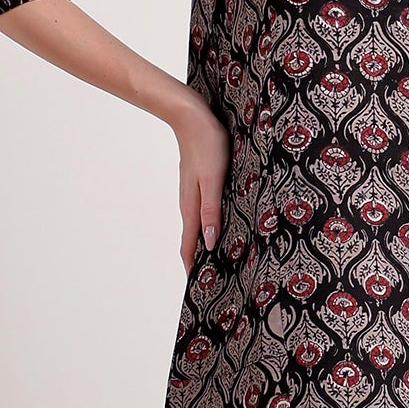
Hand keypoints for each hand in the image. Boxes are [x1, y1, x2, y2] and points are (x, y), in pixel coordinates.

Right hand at [173, 96, 230, 273]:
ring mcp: (193, 194)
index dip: (194, 268)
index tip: (199, 290)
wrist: (192, 116)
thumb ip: (211, 211)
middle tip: (211, 283)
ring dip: (204, 245)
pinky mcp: (198, 184)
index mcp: (192, 207)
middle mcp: (190, 204)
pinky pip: (202, 212)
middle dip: (199, 262)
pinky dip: (208, 226)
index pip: (190, 247)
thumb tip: (210, 243)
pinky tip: (218, 227)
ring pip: (198, 227)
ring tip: (216, 261)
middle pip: (192, 241)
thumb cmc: (207, 145)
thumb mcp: (213, 179)